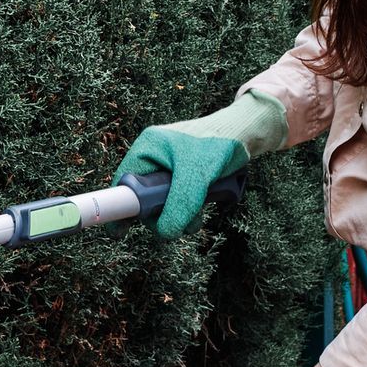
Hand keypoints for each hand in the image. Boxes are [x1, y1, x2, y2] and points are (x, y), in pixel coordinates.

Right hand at [112, 128, 246, 239]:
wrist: (246, 134)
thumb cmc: (219, 142)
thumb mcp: (197, 175)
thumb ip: (180, 204)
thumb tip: (166, 232)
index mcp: (147, 149)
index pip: (124, 182)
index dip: (121, 207)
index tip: (120, 231)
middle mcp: (154, 159)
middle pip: (144, 200)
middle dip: (163, 215)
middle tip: (180, 222)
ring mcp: (168, 170)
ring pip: (163, 205)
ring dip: (180, 217)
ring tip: (198, 216)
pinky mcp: (183, 179)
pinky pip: (179, 203)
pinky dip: (190, 211)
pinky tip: (204, 207)